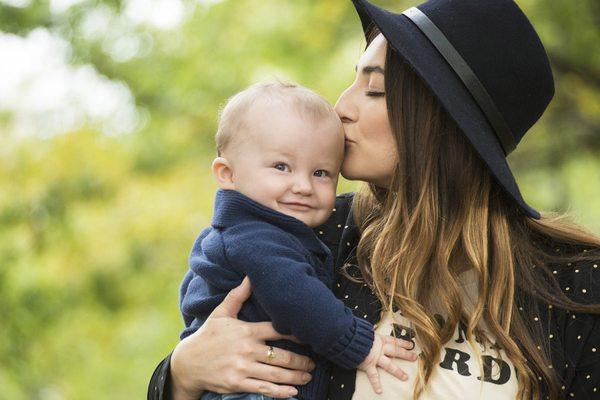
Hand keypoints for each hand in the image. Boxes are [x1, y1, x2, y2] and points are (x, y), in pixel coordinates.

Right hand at [170, 276, 315, 399]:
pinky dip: (280, 392)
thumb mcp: (221, 313)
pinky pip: (263, 389)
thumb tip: (250, 276)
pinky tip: (293, 392)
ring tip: (308, 375)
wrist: (188, 362)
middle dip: (301, 360)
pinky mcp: (237, 383)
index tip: (309, 336)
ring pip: (275, 374)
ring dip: (295, 376)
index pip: (276, 330)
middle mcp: (247, 349)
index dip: (295, 333)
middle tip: (313, 363)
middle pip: (281, 356)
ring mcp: (242, 368)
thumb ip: (238, 296)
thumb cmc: (208, 335)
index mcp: (246, 331)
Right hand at [357, 332, 416, 394]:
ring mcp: (375, 357)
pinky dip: (375, 384)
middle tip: (414, 357)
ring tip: (405, 377)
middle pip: (396, 351)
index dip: (403, 343)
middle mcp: (380, 348)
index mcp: (379, 339)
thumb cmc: (355, 333)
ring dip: (398, 372)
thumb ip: (369, 332)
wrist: (349, 338)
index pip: (394, 341)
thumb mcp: (365, 330)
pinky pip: (373, 376)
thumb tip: (370, 329)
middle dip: (406, 354)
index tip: (411, 345)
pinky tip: (379, 390)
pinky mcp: (368, 364)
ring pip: (389, 365)